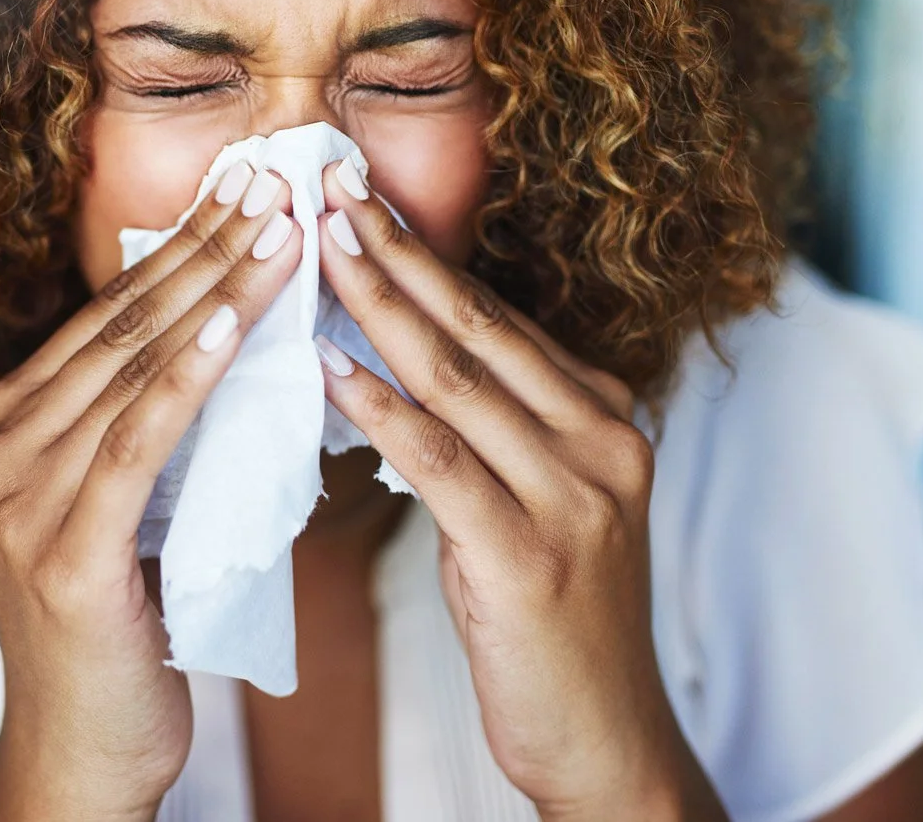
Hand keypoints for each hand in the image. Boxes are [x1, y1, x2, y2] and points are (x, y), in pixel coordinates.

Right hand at [0, 162, 304, 821]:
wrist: (83, 755)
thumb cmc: (117, 633)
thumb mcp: (123, 509)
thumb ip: (142, 428)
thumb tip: (223, 333)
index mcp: (4, 432)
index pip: (105, 320)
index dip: (178, 249)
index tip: (246, 191)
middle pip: (117, 329)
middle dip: (203, 248)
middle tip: (273, 183)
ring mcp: (18, 500)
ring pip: (131, 370)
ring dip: (214, 292)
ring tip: (278, 233)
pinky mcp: (61, 552)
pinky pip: (136, 442)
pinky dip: (188, 376)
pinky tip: (235, 324)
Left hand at [311, 157, 726, 821]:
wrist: (605, 740)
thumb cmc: (548, 619)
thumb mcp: (531, 501)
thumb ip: (485, 427)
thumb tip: (390, 350)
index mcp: (604, 417)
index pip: (498, 316)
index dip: (423, 252)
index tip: (357, 195)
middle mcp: (602, 441)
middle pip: (478, 326)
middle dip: (396, 250)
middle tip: (328, 182)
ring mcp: (575, 496)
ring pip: (457, 377)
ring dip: (378, 303)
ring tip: (317, 244)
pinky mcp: (529, 554)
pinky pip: (440, 460)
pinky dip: (381, 406)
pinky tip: (327, 366)